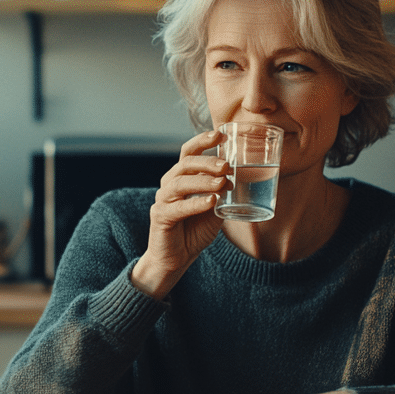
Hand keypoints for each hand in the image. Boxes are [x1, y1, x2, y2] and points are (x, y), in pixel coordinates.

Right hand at [129, 129, 227, 299]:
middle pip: (185, 164)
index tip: (221, 135)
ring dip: (203, 181)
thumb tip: (235, 181)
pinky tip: (211, 202)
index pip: (189, 153)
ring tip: (222, 183)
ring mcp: (162, 200)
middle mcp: (169, 185)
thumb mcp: (213, 211)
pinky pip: (178, 207)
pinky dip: (196, 203)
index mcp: (181, 178)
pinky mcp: (159, 217)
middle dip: (207, 162)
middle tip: (227, 166)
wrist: (176, 258)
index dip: (202, 142)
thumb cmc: (193, 232)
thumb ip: (222, 196)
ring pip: (180, 183)